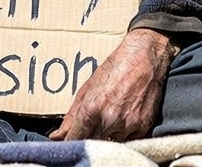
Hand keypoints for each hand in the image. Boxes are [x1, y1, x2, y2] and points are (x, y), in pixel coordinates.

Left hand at [49, 28, 177, 141]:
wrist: (144, 58)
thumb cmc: (114, 68)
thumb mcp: (87, 88)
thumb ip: (71, 116)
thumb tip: (57, 136)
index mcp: (91, 108)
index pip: (74, 139)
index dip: (70, 143)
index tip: (68, 142)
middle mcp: (109, 119)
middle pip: (92, 143)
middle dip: (89, 137)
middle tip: (92, 126)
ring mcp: (128, 125)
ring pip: (110, 144)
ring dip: (107, 135)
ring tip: (112, 115)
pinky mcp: (143, 128)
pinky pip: (128, 141)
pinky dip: (124, 134)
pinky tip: (124, 116)